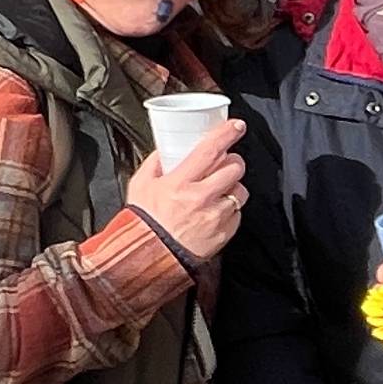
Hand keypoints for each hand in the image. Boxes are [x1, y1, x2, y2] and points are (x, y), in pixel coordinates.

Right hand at [125, 118, 248, 259]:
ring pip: (241, 191)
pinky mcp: (225, 233)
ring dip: (233, 186)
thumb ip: (155, 163)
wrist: (147, 258)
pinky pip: (238, 213)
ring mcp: (215, 217)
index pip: (210, 150)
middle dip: (233, 162)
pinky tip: (215, 211)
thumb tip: (166, 147)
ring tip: (218, 190)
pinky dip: (231, 209)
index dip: (226, 134)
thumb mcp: (141, 185)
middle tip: (225, 163)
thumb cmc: (143, 221)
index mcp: (180, 182)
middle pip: (235, 168)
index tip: (237, 126)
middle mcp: (201, 198)